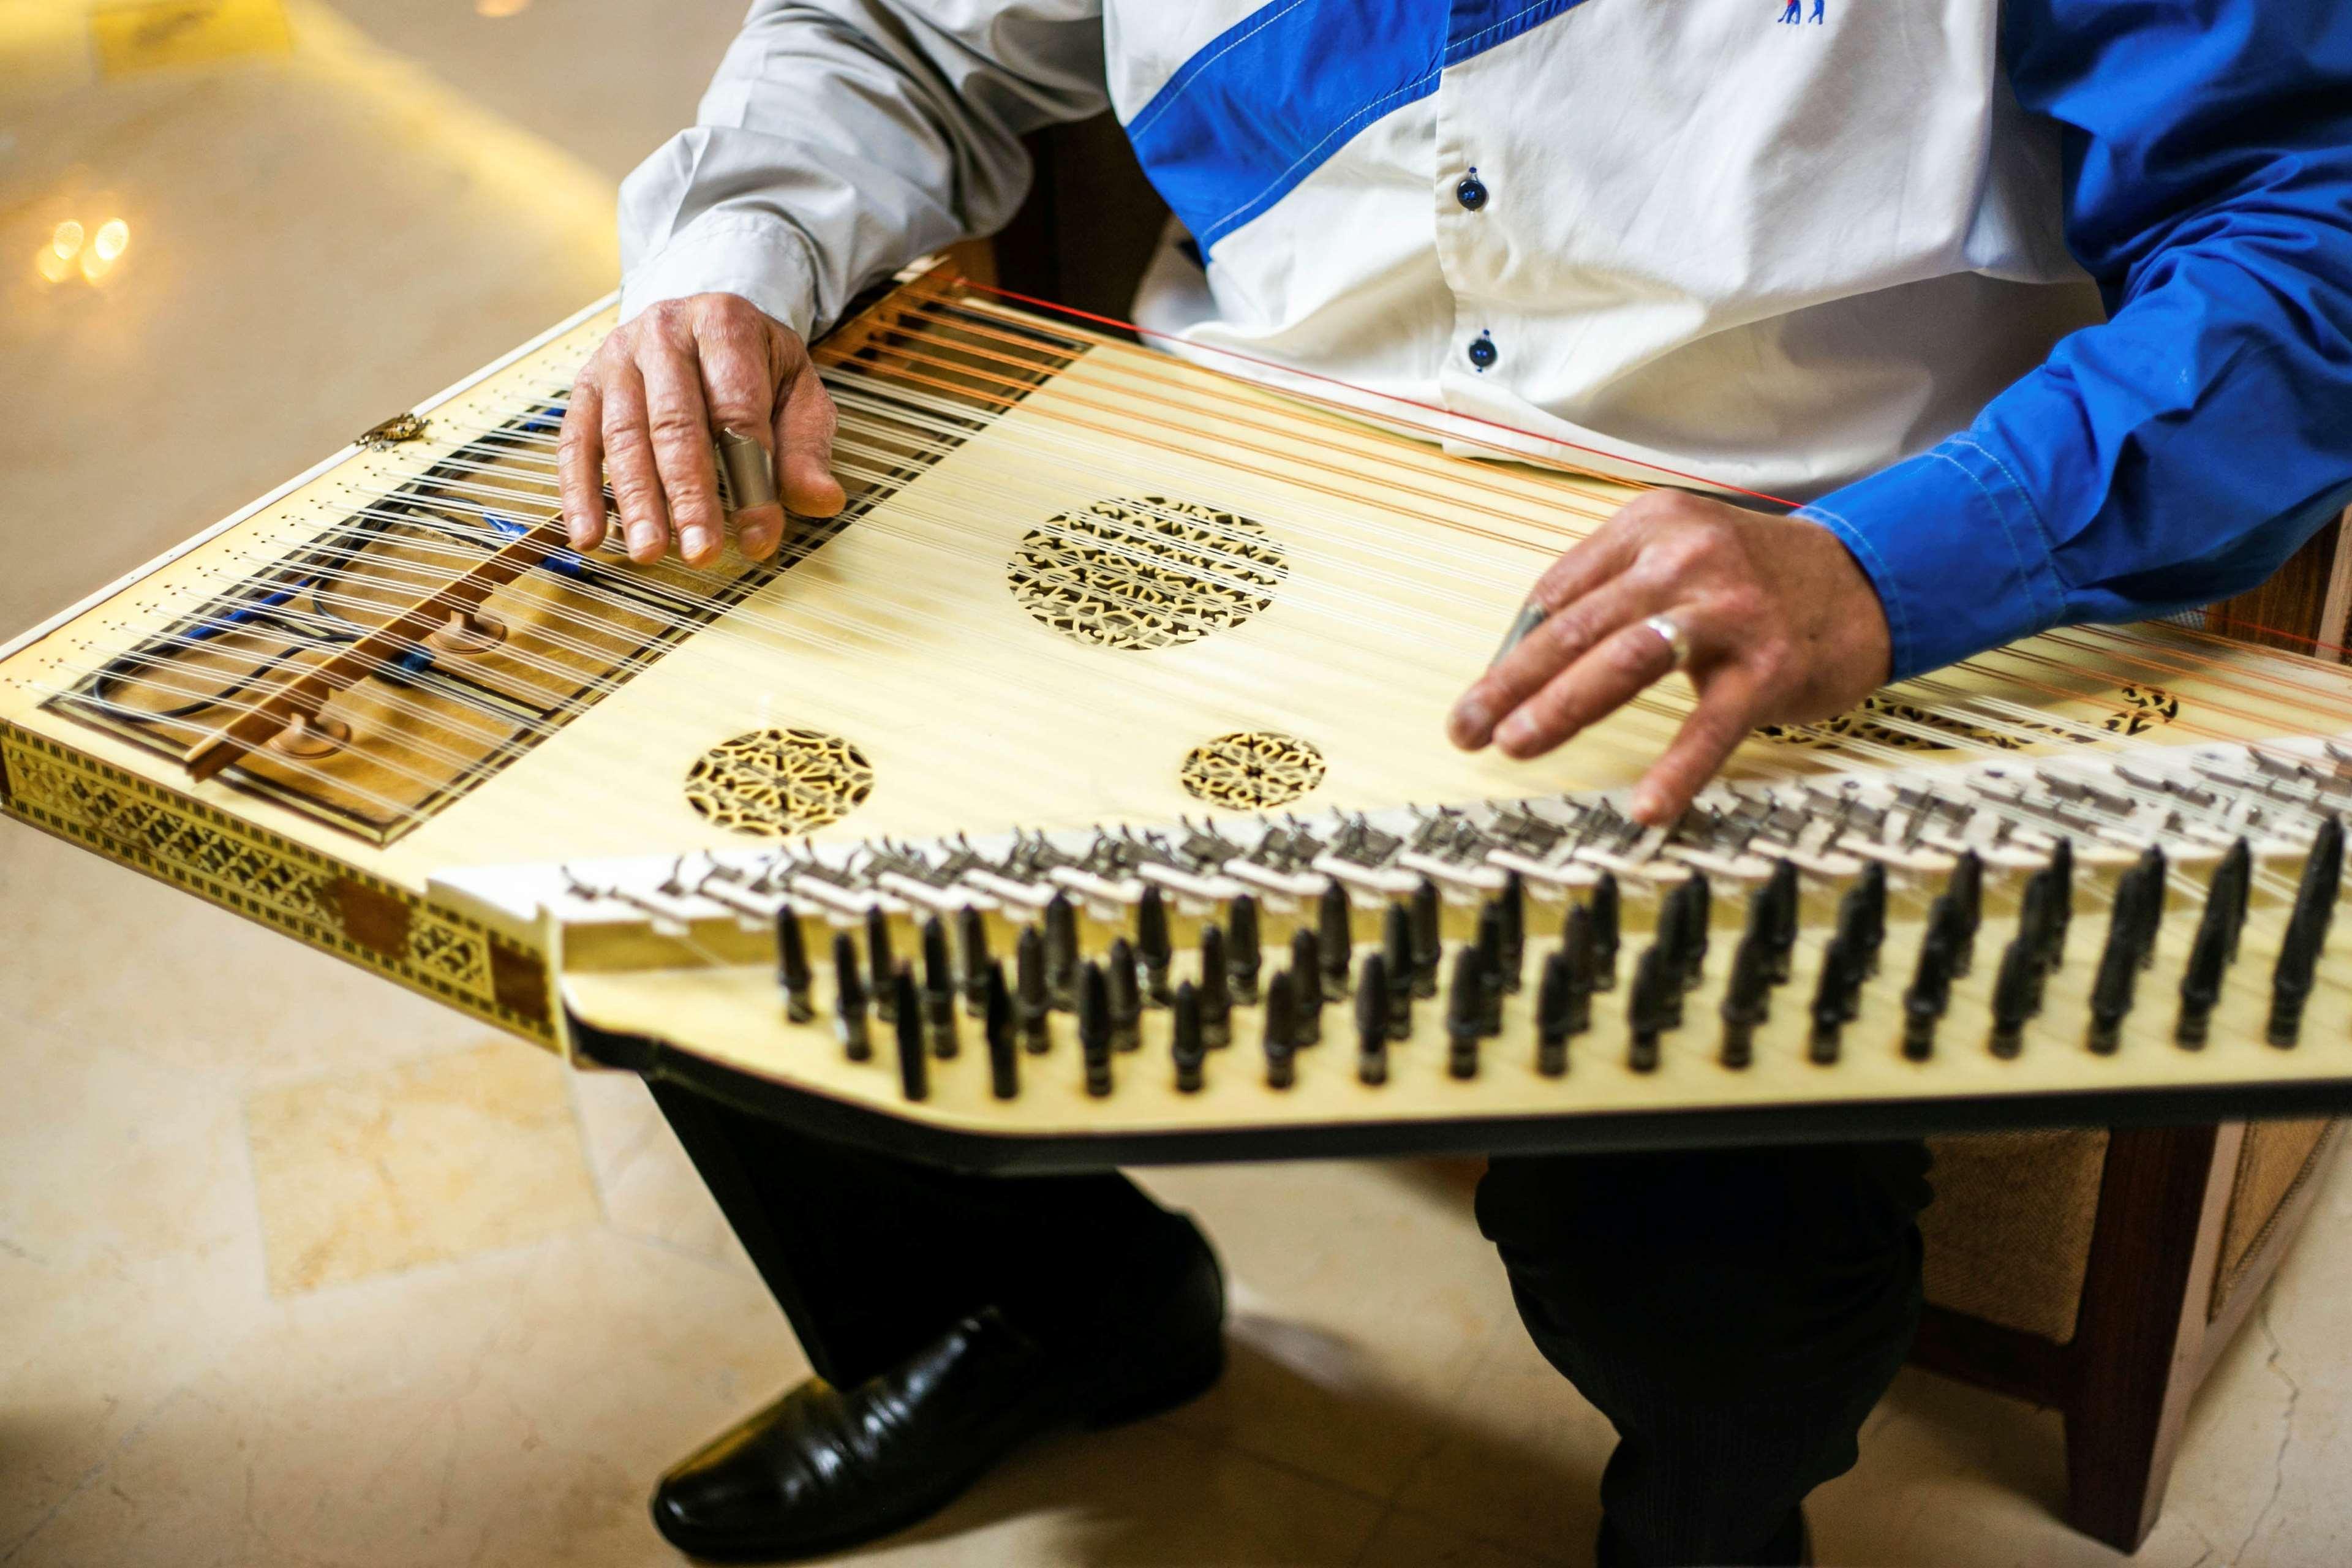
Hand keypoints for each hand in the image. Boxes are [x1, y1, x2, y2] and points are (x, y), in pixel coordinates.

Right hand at [559, 293, 845, 567]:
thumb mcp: (798, 394)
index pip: (738, 411)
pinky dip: (579, 493)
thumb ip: (807, 448)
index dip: (750, 479)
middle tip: (699, 552)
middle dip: (688, 496)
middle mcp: (664, 333)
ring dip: (635, 501)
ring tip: (649, 553)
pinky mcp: (586, 385)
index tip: (759, 536)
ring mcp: (617, 358)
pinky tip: (590, 535)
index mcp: (725, 325)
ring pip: (622, 435)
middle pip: (674, 424)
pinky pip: (577, 442)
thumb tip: (822, 500)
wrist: (702, 323)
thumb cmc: (755, 366)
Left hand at [1447, 491, 1891, 824]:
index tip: (1479, 698)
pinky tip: (1646, 806)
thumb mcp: (1675, 555)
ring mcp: (1728, 611)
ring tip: (1518, 745)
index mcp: (1650, 526)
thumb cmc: (1751, 580)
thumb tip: (1519, 655)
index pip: (1558, 591)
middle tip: (1468, 728)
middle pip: (1578, 624)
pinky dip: (1677, 768)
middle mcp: (1684, 558)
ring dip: (1564, 705)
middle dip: (1513, 682)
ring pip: (1627, 659)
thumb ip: (1604, 590)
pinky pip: (1712, 724)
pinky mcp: (1769, 665)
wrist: (1866, 579)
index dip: (1513, 651)